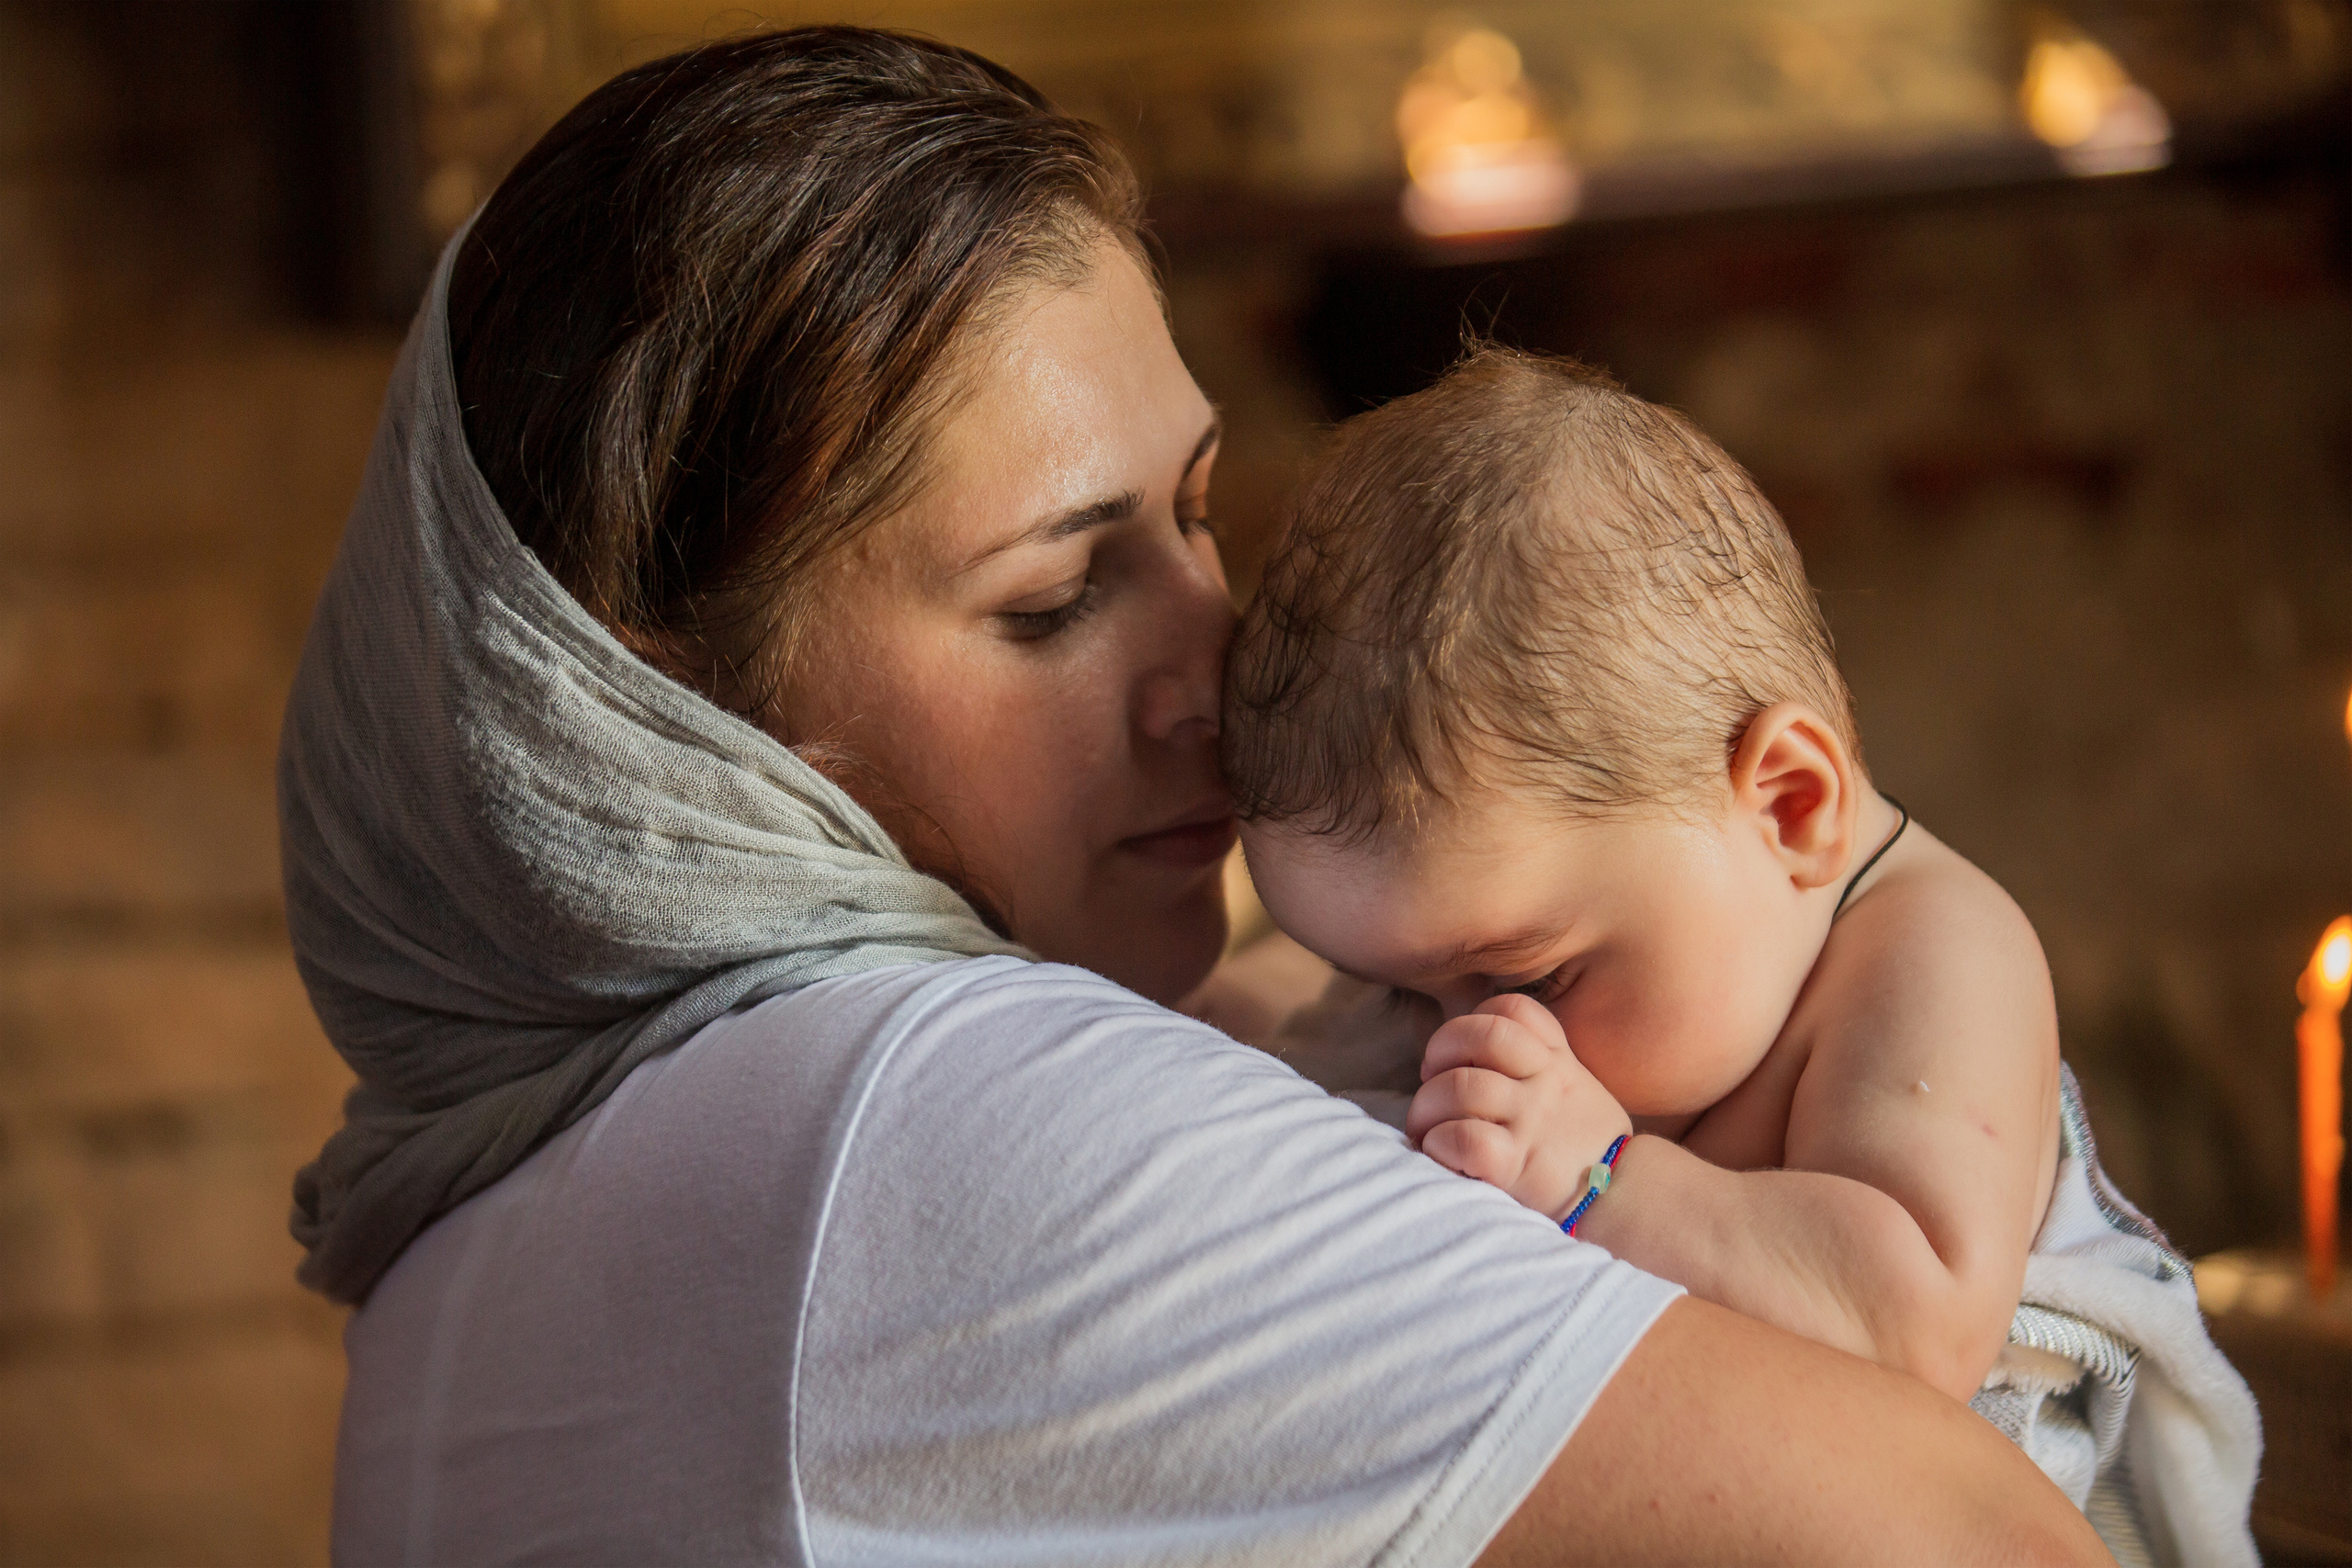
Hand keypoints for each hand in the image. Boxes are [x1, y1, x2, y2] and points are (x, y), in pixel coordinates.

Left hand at [1406, 994, 1632, 1222]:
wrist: (1620, 1200)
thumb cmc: (1582, 1147)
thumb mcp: (1576, 1088)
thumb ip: (1537, 1064)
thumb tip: (1466, 1059)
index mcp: (1557, 1060)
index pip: (1512, 1009)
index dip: (1473, 1021)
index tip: (1460, 1053)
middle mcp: (1546, 1082)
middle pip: (1483, 1036)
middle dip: (1440, 1050)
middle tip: (1430, 1080)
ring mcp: (1531, 1121)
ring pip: (1461, 1086)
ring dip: (1427, 1106)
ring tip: (1425, 1127)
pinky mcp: (1516, 1165)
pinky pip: (1463, 1137)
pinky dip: (1438, 1143)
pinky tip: (1441, 1152)